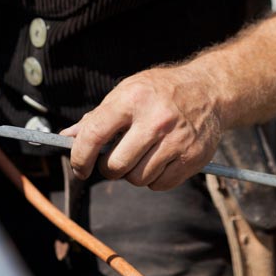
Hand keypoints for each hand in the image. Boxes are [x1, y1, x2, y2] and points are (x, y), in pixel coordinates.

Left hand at [62, 66, 222, 189]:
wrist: (209, 90)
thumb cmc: (159, 92)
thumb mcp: (125, 92)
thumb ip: (96, 117)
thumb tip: (67, 137)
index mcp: (132, 100)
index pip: (94, 135)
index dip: (80, 157)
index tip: (79, 167)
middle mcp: (155, 120)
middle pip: (116, 166)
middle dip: (108, 168)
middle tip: (112, 161)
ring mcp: (177, 140)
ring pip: (137, 179)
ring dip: (132, 174)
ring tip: (139, 156)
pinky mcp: (193, 157)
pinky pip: (160, 184)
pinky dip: (153, 179)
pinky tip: (157, 160)